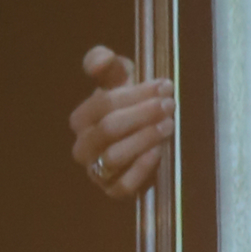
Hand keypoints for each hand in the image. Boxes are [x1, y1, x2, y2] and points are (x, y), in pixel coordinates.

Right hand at [70, 46, 172, 199]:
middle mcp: (83, 147)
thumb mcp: (119, 78)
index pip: (103, 105)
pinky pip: (123, 184)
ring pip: (114, 156)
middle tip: (169, 105)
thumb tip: (99, 61)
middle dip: (143, 115)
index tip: (164, 86)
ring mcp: (96, 171)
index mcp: (80, 119)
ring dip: (144, 138)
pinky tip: (159, 152)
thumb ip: (106, 63)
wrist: (140, 136)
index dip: (135, 95)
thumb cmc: (128, 103)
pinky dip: (142, 168)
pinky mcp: (113, 191)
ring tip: (169, 125)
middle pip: (109, 129)